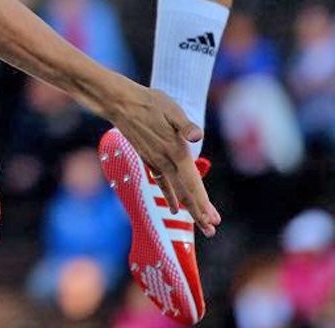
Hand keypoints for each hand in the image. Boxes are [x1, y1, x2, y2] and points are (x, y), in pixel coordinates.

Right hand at [110, 84, 220, 236]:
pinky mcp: (148, 158)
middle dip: (199, 212)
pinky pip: (162, 182)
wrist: (121, 103)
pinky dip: (170, 195)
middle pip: (185, 192)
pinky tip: (174, 207)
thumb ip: (185, 125)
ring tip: (201, 224)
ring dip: (188, 207)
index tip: (213, 220)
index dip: (203, 202)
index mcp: (175, 150)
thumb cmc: (149, 103)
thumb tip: (197, 136)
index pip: (192, 182)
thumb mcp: (171, 109)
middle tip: (212, 231)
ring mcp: (156, 161)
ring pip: (175, 190)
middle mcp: (166, 160)